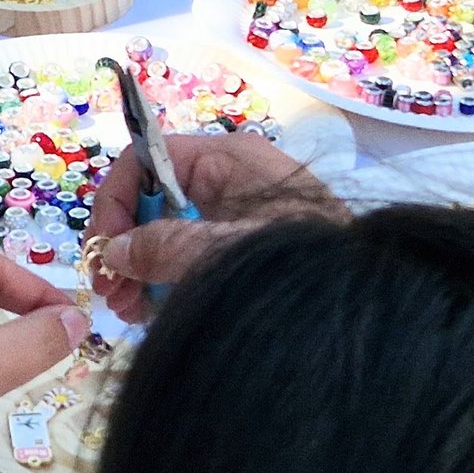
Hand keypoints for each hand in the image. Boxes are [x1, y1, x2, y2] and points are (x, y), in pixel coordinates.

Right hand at [84, 130, 341, 324]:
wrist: (371, 304)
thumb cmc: (296, 266)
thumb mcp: (222, 252)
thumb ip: (162, 247)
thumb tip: (114, 252)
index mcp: (228, 158)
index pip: (147, 159)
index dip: (116, 201)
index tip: (102, 251)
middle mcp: (233, 179)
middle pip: (155, 199)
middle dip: (125, 244)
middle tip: (110, 294)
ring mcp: (242, 215)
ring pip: (172, 232)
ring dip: (141, 269)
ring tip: (129, 312)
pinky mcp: (249, 249)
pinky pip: (196, 256)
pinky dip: (171, 281)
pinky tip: (158, 313)